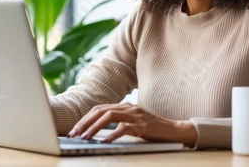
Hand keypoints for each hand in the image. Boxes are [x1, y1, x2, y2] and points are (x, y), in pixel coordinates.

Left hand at [67, 102, 196, 146]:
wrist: (174, 130)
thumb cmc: (153, 129)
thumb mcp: (133, 123)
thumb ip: (119, 123)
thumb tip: (99, 133)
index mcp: (125, 106)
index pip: (99, 109)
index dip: (86, 118)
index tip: (75, 129)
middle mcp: (128, 107)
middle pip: (101, 110)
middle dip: (85, 122)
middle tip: (74, 133)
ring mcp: (136, 115)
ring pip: (109, 116)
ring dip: (94, 127)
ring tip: (84, 137)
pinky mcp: (142, 125)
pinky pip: (124, 128)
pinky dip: (112, 135)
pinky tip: (104, 142)